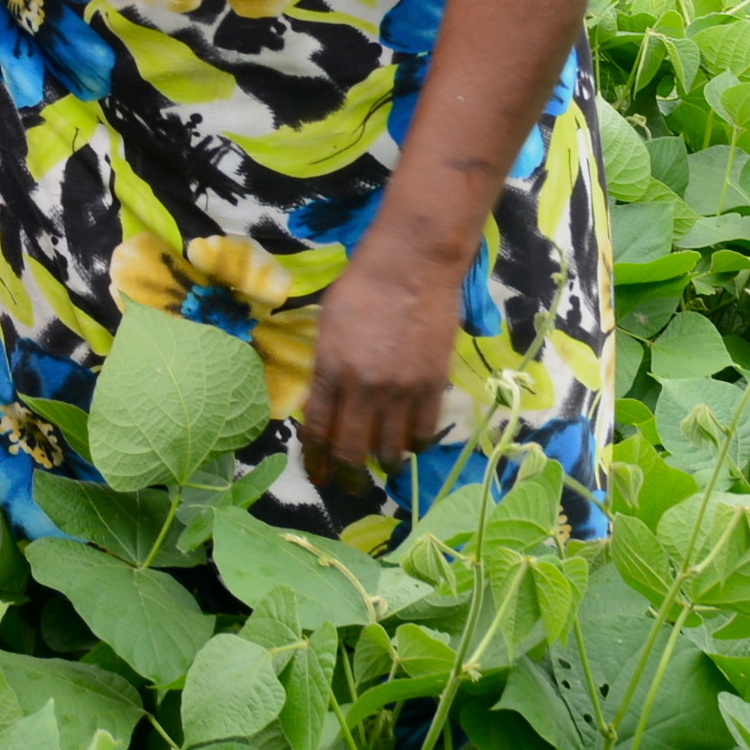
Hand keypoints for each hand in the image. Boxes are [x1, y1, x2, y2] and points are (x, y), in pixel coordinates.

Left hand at [296, 246, 463, 490]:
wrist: (412, 265)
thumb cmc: (363, 285)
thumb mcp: (328, 325)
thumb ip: (326, 367)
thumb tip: (326, 401)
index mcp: (330, 370)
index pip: (318, 430)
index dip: (316, 459)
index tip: (318, 475)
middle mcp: (362, 388)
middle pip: (353, 450)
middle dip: (349, 475)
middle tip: (351, 484)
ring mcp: (400, 390)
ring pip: (390, 448)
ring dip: (385, 463)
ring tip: (385, 466)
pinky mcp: (432, 385)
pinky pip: (423, 431)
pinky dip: (415, 443)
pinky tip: (411, 444)